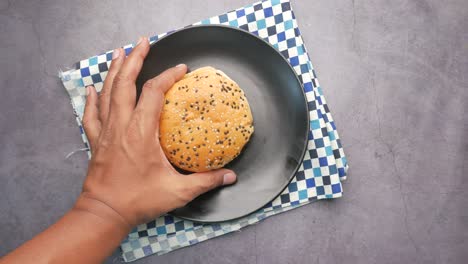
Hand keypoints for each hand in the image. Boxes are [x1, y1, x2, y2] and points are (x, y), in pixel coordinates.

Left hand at [77, 37, 236, 228]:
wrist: (104, 213)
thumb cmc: (137, 201)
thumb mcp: (177, 192)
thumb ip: (205, 181)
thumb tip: (230, 176)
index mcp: (141, 132)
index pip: (154, 92)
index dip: (168, 76)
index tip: (181, 70)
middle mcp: (121, 126)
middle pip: (125, 83)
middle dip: (135, 59)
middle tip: (142, 43)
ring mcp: (106, 132)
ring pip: (107, 93)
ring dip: (114, 71)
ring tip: (120, 53)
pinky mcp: (96, 141)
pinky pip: (91, 114)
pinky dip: (92, 99)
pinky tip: (92, 88)